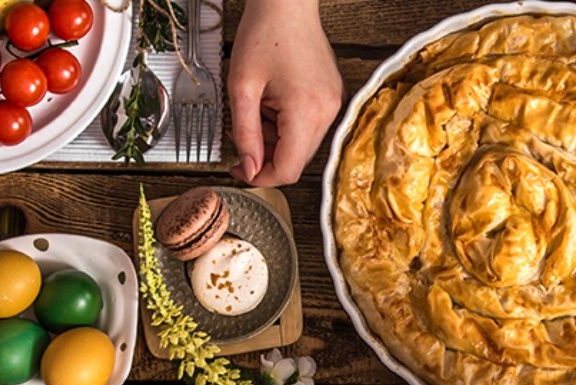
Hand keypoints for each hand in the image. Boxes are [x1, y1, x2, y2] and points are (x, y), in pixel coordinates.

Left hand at [228, 0, 343, 186]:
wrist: (287, 2)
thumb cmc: (264, 33)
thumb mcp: (241, 87)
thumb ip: (244, 134)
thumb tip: (248, 169)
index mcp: (307, 111)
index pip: (288, 170)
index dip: (260, 177)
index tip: (240, 170)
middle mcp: (328, 113)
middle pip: (296, 161)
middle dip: (266, 156)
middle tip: (244, 134)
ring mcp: (334, 106)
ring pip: (302, 147)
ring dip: (276, 140)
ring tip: (259, 109)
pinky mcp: (333, 99)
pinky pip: (310, 129)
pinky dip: (288, 126)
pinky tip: (274, 104)